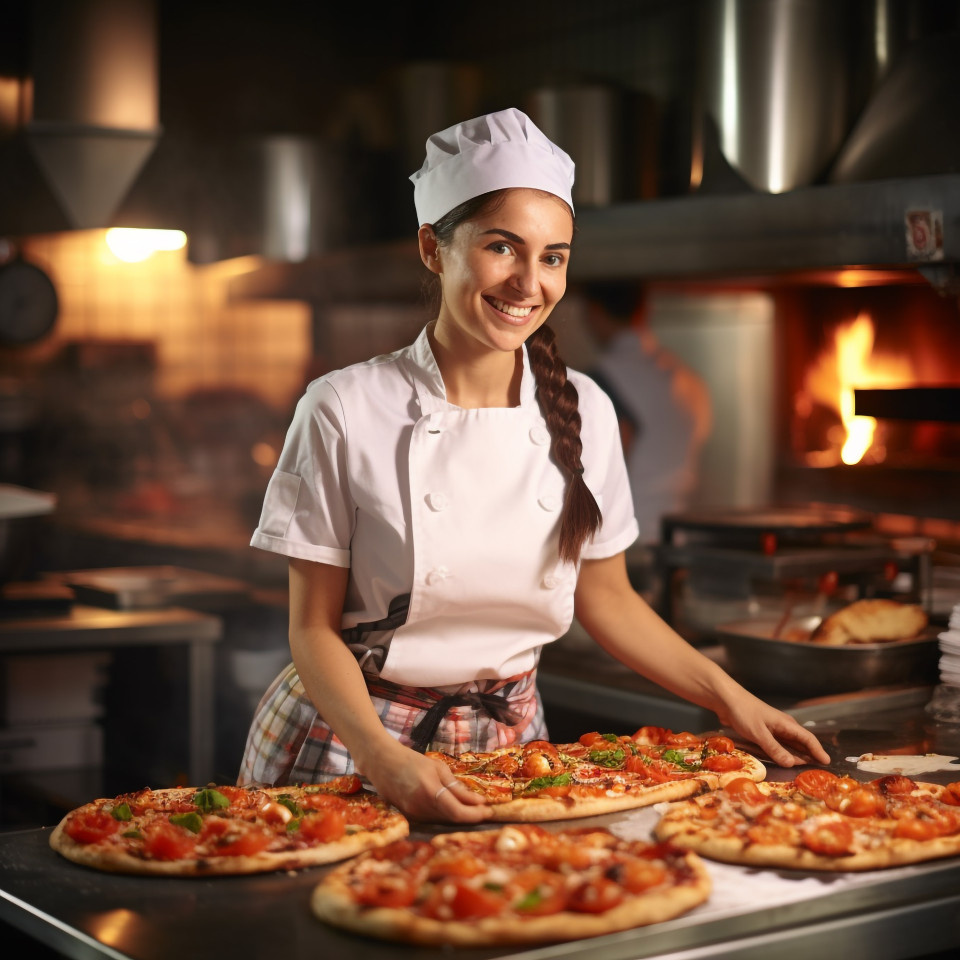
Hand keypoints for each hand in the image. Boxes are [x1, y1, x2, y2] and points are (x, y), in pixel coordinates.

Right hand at [356, 738, 491, 822]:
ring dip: (459, 815)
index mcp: (429, 792)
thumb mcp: (438, 768)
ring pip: (443, 821)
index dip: (475, 815)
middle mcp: (420, 808)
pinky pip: (433, 819)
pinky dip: (446, 814)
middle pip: (452, 820)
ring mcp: (413, 815)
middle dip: (471, 815)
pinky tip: (453, 806)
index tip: (489, 811)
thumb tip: (478, 801)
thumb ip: (457, 787)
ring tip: (473, 807)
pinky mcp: (409, 817)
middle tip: (485, 809)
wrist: (381, 762)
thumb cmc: (411, 760)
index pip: (457, 812)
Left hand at [717, 691, 830, 767]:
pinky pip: (778, 744)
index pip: (808, 738)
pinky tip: (785, 760)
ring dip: (797, 755)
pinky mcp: (763, 731)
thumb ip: (774, 748)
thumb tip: (791, 764)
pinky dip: (784, 753)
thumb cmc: (744, 712)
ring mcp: (773, 729)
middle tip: (819, 770)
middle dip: (810, 755)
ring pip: (790, 744)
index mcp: (786, 724)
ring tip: (806, 768)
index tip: (827, 762)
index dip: (818, 751)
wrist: (726, 700)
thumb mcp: (759, 733)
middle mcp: (783, 726)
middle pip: (801, 743)